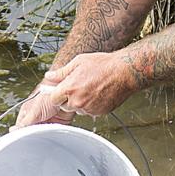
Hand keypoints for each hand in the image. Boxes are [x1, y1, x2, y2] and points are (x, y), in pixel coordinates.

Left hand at [14, 52, 135, 129]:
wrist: (125, 72)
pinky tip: (98, 93)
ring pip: (78, 109)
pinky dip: (92, 105)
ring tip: (91, 88)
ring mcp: (89, 109)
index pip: (53, 99)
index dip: (57, 93)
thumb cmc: (103, 64)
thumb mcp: (78, 62)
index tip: (61, 89)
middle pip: (64, 106)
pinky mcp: (99, 113)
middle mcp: (78, 101)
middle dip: (69, 98)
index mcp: (69, 88)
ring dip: (81, 102)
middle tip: (79, 86)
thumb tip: (49, 76)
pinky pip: (90, 111)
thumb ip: (61, 72)